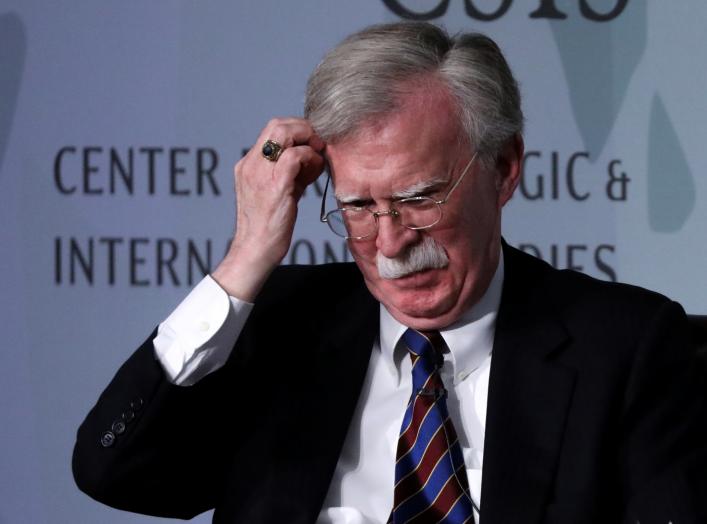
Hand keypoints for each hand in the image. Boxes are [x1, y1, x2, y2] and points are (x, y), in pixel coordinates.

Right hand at [212, 118, 325, 300]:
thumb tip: (312, 158)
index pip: (272, 130)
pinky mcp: (275, 185)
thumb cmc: (269, 227)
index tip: (312, 143)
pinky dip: (309, 158)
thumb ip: (291, 173)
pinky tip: (315, 172)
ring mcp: (260, 173)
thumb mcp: (279, 192)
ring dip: (307, 140)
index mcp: (248, 164)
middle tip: (318, 144)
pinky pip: (294, 156)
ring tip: (318, 158)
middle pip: (277, 124)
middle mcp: (251, 164)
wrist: (255, 250)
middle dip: (303, 128)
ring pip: (284, 133)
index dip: (296, 130)